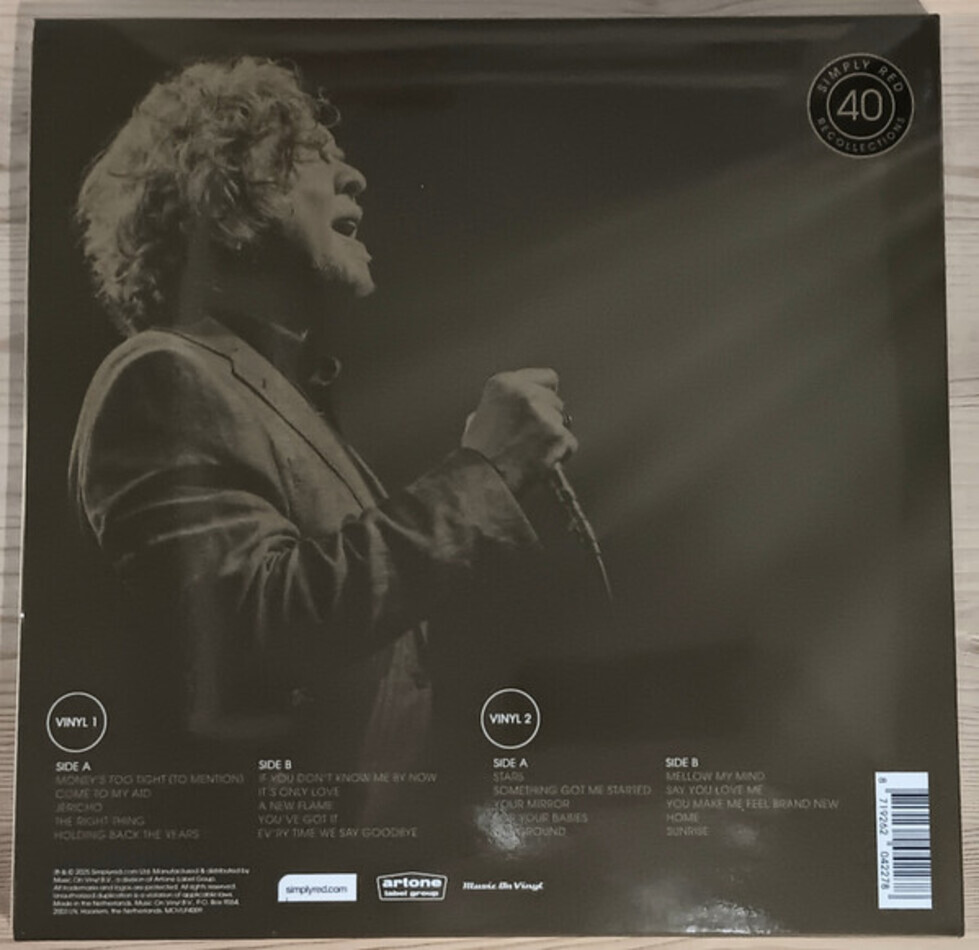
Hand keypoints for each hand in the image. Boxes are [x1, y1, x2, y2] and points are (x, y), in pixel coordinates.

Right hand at [461, 368, 577, 494]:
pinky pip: (569, 443)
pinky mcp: (558, 435)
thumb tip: (514, 409)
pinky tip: (540, 461)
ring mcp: (544, 414)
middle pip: (556, 401)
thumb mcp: (478, 418)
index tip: (541, 406)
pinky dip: (560, 454)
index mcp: (504, 384)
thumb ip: (501, 406)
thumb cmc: (477, 456)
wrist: (483, 482)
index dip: (544, 395)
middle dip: (547, 419)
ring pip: (563, 423)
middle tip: (530, 439)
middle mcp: (526, 394)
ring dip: (552, 438)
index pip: (547, 378)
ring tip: (530, 453)